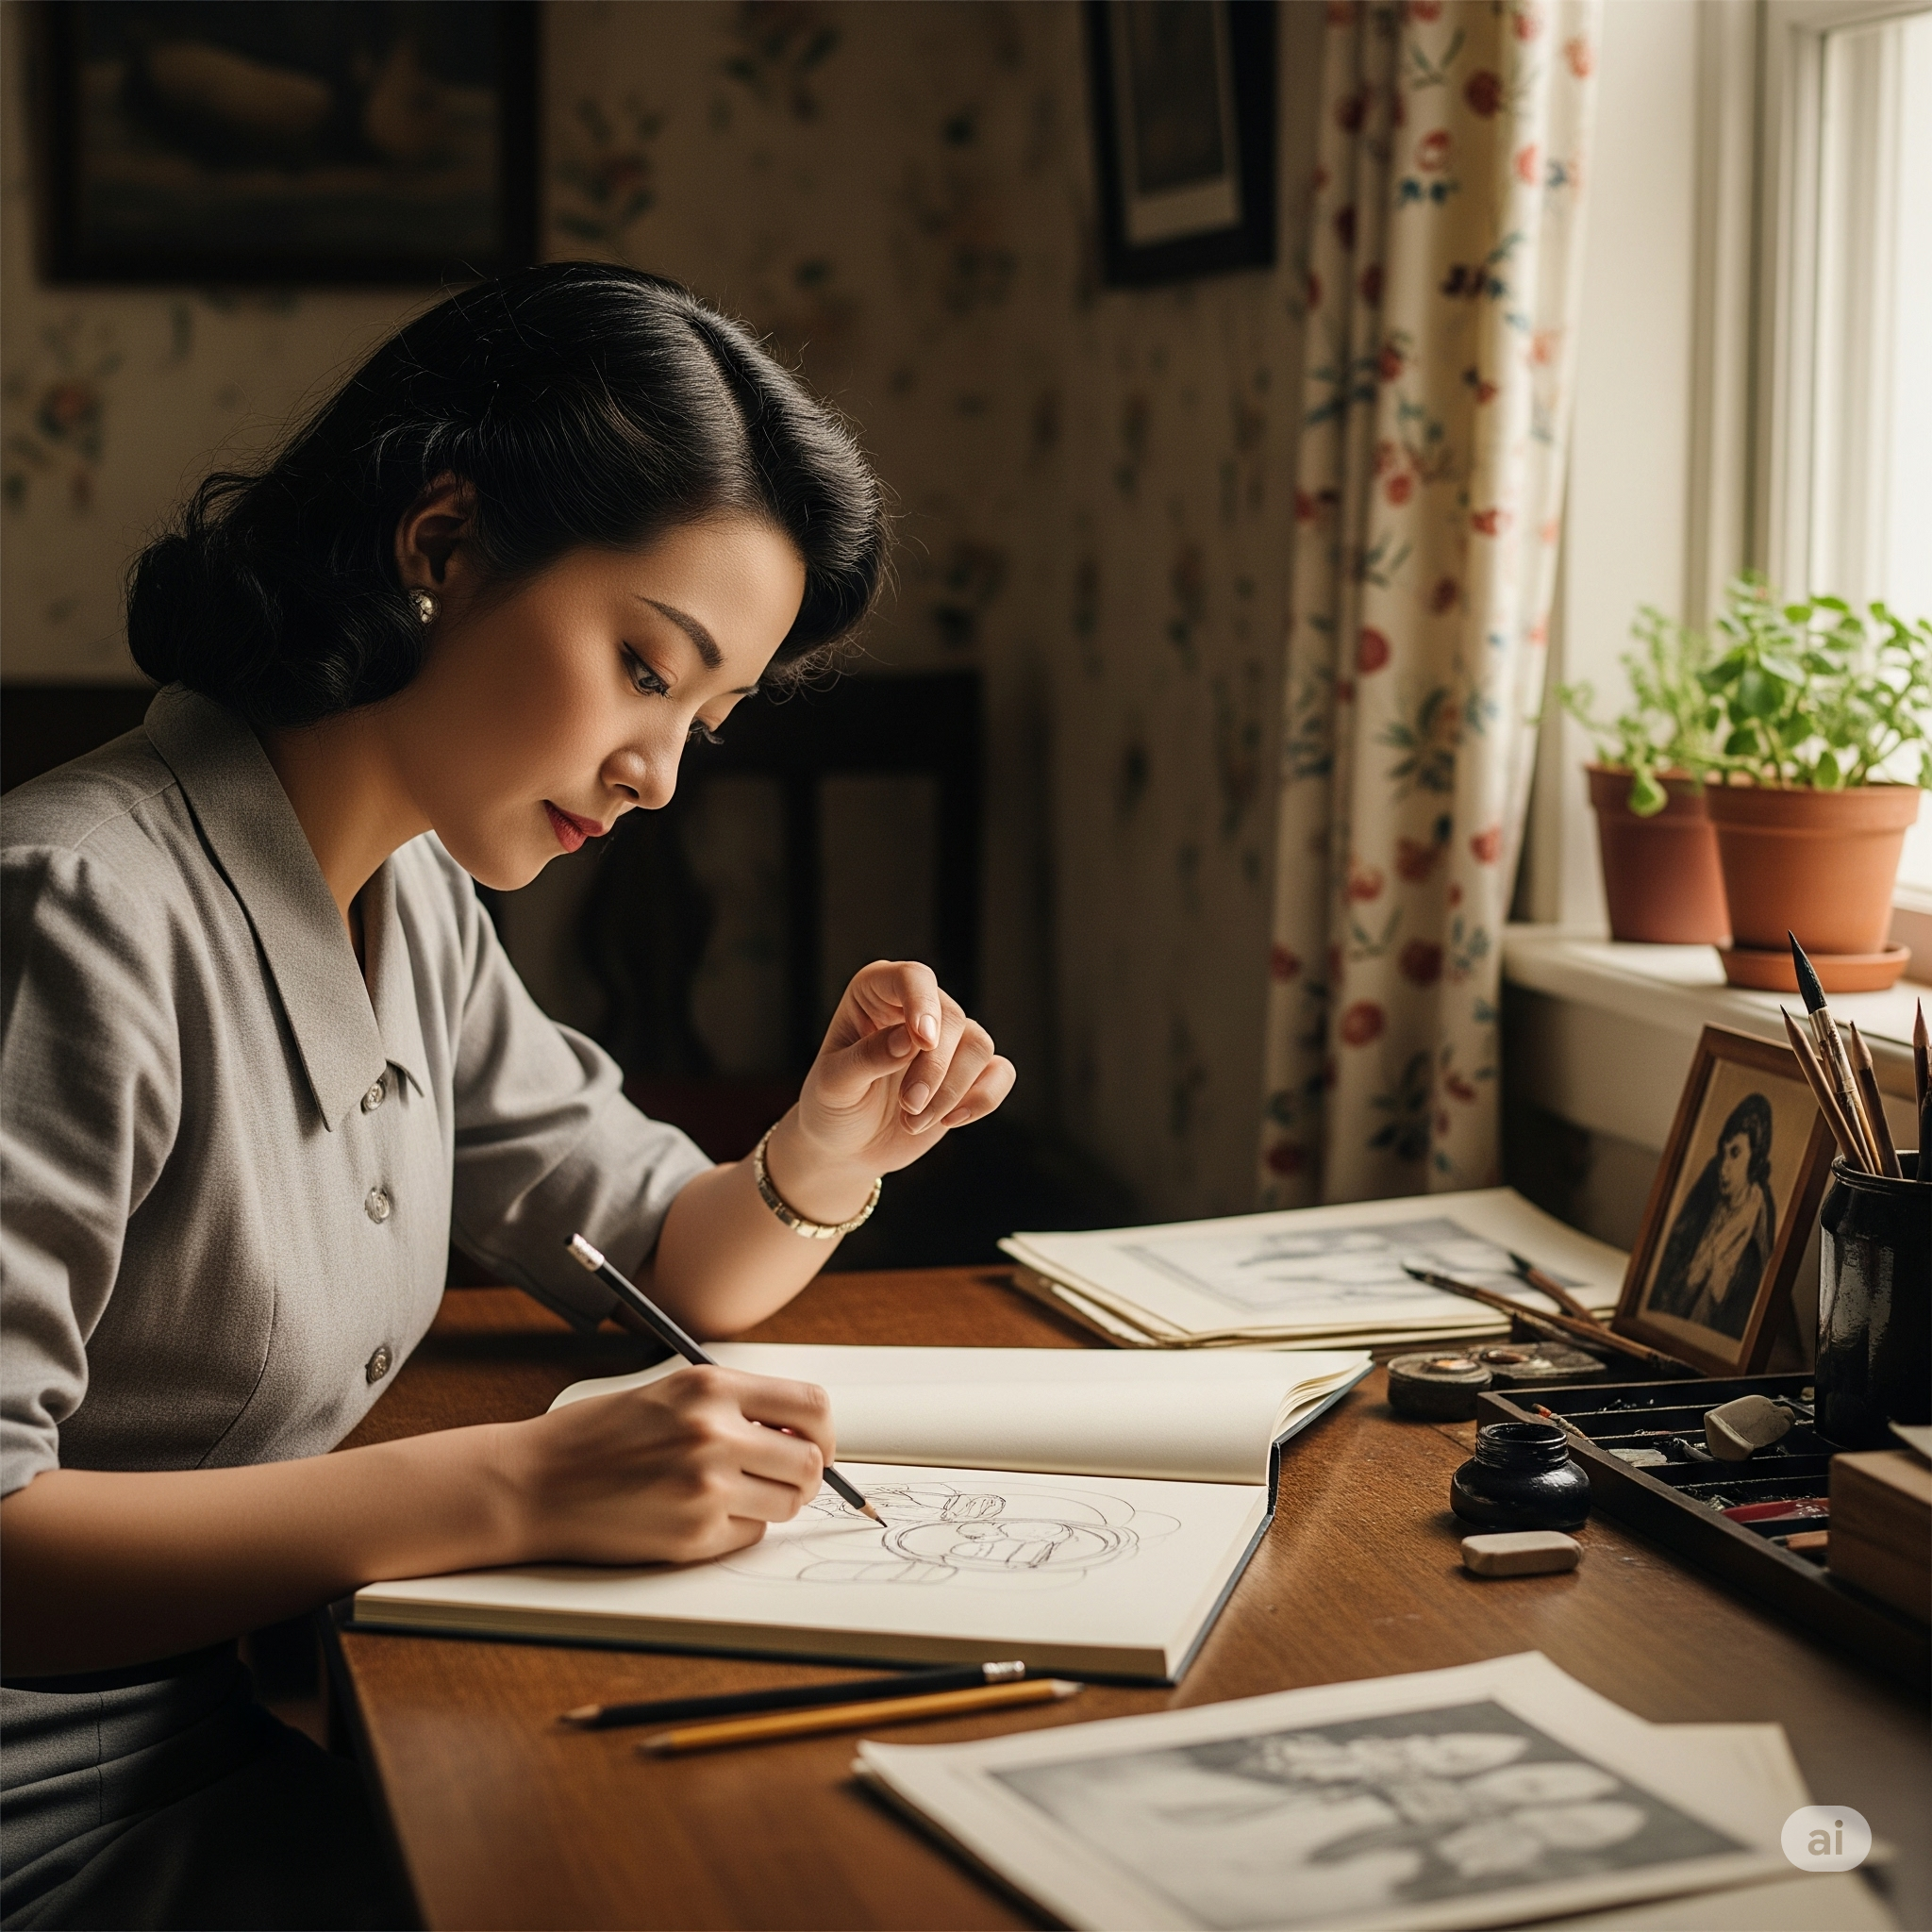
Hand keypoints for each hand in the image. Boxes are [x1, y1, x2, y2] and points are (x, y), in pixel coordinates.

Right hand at [501, 1367, 832, 1564]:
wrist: (534, 1483)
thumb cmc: (597, 1436)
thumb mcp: (670, 1393)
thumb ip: (733, 1405)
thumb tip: (798, 1432)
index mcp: (710, 1388)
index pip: (811, 1405)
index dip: (823, 1430)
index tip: (814, 1443)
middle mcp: (713, 1434)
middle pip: (810, 1463)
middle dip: (805, 1475)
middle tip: (780, 1478)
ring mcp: (705, 1488)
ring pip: (786, 1504)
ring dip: (771, 1503)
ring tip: (730, 1494)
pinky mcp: (692, 1536)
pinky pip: (749, 1536)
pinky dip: (737, 1529)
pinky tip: (696, 1514)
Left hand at [785, 961, 1014, 1189]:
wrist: (847, 1146)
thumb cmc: (832, 1106)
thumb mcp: (835, 1084)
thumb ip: (868, 1057)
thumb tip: (910, 1040)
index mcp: (876, 993)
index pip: (913, 978)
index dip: (922, 1003)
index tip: (923, 1040)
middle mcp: (917, 1008)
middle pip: (952, 1019)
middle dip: (934, 1070)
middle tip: (908, 1107)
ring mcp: (948, 1039)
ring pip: (979, 1046)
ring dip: (951, 1091)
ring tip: (913, 1120)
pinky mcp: (970, 1073)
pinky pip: (1001, 1073)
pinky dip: (983, 1099)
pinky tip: (951, 1122)